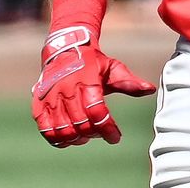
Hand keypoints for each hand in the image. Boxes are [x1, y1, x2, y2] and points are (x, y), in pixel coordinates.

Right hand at [31, 25, 155, 146]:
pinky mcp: (39, 105)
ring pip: (63, 130)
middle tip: (103, 133)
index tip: (116, 137)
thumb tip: (150, 90)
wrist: (64, 50)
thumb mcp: (113, 68)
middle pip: (81, 124)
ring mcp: (51, 99)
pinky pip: (46, 130)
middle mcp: (67, 91)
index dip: (108, 128)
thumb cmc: (92, 62)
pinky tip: (69, 139)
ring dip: (78, 139)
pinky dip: (58, 140)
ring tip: (87, 136)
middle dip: (95, 134)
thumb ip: (129, 83)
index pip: (97, 112)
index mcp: (87, 82)